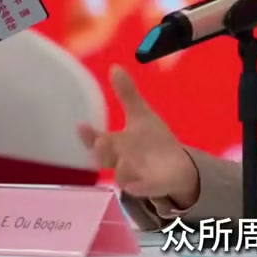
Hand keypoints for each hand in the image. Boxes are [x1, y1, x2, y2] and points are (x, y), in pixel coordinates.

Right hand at [77, 65, 199, 207]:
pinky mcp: (148, 188)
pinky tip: (140, 185)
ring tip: (133, 158)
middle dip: (103, 150)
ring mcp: (133, 177)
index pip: (96, 139)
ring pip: (122, 174)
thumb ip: (126, 93)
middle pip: (106, 157)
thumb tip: (114, 66)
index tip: (80, 126)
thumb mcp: (140, 114)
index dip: (88, 135)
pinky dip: (140, 187)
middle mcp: (119, 161)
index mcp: (116, 143)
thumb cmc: (152, 140)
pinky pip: (142, 190)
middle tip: (102, 142)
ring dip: (124, 167)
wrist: (175, 166)